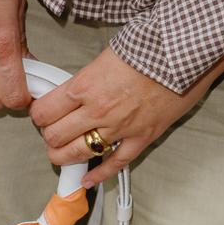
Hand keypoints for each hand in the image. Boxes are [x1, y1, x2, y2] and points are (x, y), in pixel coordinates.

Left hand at [29, 46, 223, 185]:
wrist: (184, 51)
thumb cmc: (148, 45)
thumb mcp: (106, 55)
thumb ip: (88, 77)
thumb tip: (74, 90)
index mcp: (84, 86)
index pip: (45, 112)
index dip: (39, 115)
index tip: (42, 114)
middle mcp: (96, 111)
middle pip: (55, 136)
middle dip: (49, 136)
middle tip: (53, 132)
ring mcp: (119, 128)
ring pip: (78, 153)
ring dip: (63, 157)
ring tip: (61, 154)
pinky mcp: (141, 138)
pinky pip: (115, 164)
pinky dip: (98, 174)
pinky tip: (87, 179)